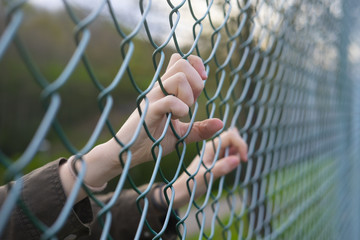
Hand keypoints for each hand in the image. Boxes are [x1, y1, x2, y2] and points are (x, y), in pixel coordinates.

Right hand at [60, 54, 223, 200]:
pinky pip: (170, 100)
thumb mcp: (181, 135)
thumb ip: (200, 129)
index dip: (195, 65)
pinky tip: (176, 118)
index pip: (180, 60)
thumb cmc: (152, 141)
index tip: (201, 81)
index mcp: (166, 90)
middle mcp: (159, 89)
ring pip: (178, 77)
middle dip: (196, 81)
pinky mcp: (149, 111)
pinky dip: (180, 108)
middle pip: (182, 63)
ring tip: (183, 110)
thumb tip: (221, 122)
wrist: (129, 153)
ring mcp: (153, 98)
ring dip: (188, 95)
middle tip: (192, 101)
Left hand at [166, 128, 247, 208]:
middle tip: (241, 160)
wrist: (179, 193)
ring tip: (234, 164)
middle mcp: (212, 148)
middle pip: (232, 136)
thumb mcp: (206, 178)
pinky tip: (231, 165)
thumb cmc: (190, 186)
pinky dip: (234, 156)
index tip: (244, 160)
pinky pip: (228, 153)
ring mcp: (214, 154)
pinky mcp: (215, 161)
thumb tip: (238, 159)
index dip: (241, 144)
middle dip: (240, 146)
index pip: (230, 136)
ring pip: (231, 144)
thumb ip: (221, 168)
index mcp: (209, 147)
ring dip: (238, 151)